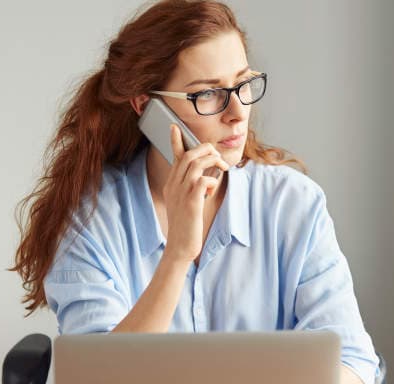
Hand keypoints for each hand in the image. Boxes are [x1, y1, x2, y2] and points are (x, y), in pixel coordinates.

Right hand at [162, 124, 228, 262]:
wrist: (180, 247)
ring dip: (213, 161)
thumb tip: (206, 179)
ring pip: (196, 163)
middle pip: (189, 155)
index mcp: (172, 184)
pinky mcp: (192, 201)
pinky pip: (204, 180)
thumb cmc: (185, 226)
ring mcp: (182, 192)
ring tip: (222, 169)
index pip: (174, 157)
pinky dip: (212, 181)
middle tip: (218, 157)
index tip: (174, 127)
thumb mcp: (183, 203)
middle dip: (207, 150)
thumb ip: (191, 188)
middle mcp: (174, 185)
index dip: (175, 140)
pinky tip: (212, 191)